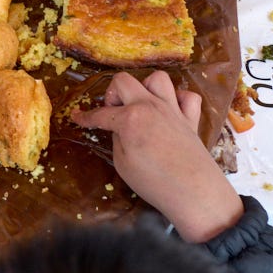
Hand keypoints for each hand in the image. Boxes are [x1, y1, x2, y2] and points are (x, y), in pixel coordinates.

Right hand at [72, 71, 244, 242]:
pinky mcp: (191, 119)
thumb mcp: (122, 164)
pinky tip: (170, 112)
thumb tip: (119, 129)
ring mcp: (173, 110)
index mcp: (129, 118)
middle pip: (124, 80)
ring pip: (158, 79)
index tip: (77, 117)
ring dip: (145, 88)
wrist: (195, 193)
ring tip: (141, 106)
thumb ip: (118, 139)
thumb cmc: (153, 182)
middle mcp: (150, 106)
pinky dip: (178, 100)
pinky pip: (187, 97)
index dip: (86, 117)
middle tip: (112, 112)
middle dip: (112, 93)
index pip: (100, 114)